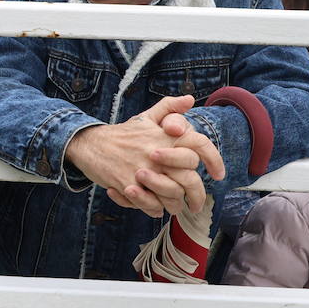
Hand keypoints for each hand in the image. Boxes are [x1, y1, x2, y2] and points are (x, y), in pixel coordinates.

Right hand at [66, 95, 220, 216]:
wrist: (89, 144)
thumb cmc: (122, 134)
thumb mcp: (145, 117)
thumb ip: (169, 108)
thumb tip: (189, 99)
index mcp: (164, 136)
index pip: (199, 145)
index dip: (214, 160)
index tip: (218, 174)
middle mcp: (157, 152)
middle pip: (190, 179)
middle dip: (197, 196)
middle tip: (197, 204)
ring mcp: (143, 170)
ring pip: (172, 196)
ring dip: (175, 205)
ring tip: (174, 207)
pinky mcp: (129, 186)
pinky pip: (152, 205)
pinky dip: (155, 209)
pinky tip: (155, 206)